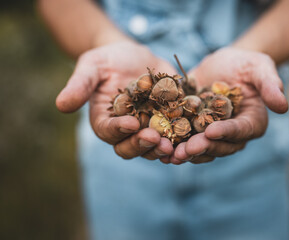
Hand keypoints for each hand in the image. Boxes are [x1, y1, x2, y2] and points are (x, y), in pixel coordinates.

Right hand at [56, 42, 174, 162]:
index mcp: (105, 121)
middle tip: (156, 139)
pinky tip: (192, 137)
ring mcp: (148, 129)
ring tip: (174, 144)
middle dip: (143, 145)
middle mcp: (126, 131)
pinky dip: (181, 139)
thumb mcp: (92, 66)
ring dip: (163, 148)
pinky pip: (174, 135)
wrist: (134, 56)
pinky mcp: (167, 123)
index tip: (131, 123)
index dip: (118, 130)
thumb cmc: (108, 60)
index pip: (108, 131)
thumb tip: (61, 105)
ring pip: (154, 147)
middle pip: (131, 146)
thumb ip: (80, 85)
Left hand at [168, 47, 287, 163]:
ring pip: (201, 148)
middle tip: (186, 150)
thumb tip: (283, 106)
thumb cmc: (245, 63)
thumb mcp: (259, 67)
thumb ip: (270, 84)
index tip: (212, 131)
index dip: (227, 132)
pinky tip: (159, 146)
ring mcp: (212, 134)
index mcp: (252, 122)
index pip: (242, 131)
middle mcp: (233, 133)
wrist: (222, 64)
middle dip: (203, 148)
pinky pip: (184, 140)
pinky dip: (173, 145)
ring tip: (170, 155)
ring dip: (186, 153)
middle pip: (220, 145)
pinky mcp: (194, 129)